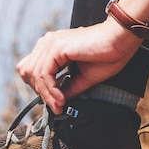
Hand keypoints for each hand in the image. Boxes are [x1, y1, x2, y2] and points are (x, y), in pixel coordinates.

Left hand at [16, 17, 142, 113]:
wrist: (121, 41)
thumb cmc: (107, 56)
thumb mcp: (82, 77)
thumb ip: (67, 87)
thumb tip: (56, 102)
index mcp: (51, 46)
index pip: (30, 68)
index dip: (38, 87)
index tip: (54, 102)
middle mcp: (48, 42)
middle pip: (28, 72)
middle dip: (41, 93)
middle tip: (57, 107)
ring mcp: (50, 43)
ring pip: (35, 75)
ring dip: (47, 95)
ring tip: (60, 106)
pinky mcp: (56, 47)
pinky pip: (45, 74)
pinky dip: (51, 90)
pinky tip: (62, 100)